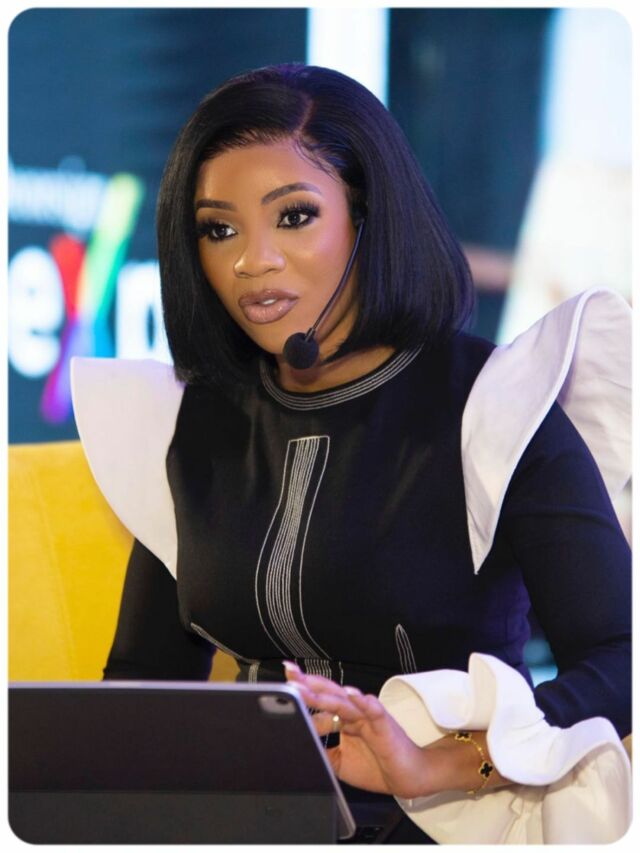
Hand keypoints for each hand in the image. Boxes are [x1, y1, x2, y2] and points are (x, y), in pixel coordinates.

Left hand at [283, 661, 435, 798]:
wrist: (407, 778)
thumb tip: (298, 745)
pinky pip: (374, 711)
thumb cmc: (376, 766)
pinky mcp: (383, 725)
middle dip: (309, 684)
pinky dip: (365, 702)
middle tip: (290, 673)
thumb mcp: (339, 762)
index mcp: (343, 719)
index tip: (285, 683)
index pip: (319, 702)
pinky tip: (355, 696)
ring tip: (310, 685)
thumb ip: (320, 751)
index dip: (302, 694)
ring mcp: (368, 716)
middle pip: (328, 694)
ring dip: (328, 694)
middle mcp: (353, 713)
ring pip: (345, 701)